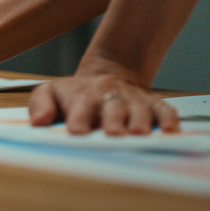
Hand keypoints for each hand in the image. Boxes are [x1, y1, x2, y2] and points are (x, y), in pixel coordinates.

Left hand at [28, 56, 180, 134]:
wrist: (108, 76)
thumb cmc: (75, 94)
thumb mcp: (51, 92)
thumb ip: (41, 105)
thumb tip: (38, 121)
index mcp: (82, 95)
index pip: (80, 105)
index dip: (79, 117)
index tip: (76, 131)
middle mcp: (109, 96)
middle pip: (112, 107)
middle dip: (112, 120)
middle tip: (112, 135)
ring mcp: (133, 100)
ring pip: (139, 109)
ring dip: (140, 121)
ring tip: (140, 135)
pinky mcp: (153, 104)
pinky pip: (164, 109)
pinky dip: (169, 119)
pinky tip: (171, 131)